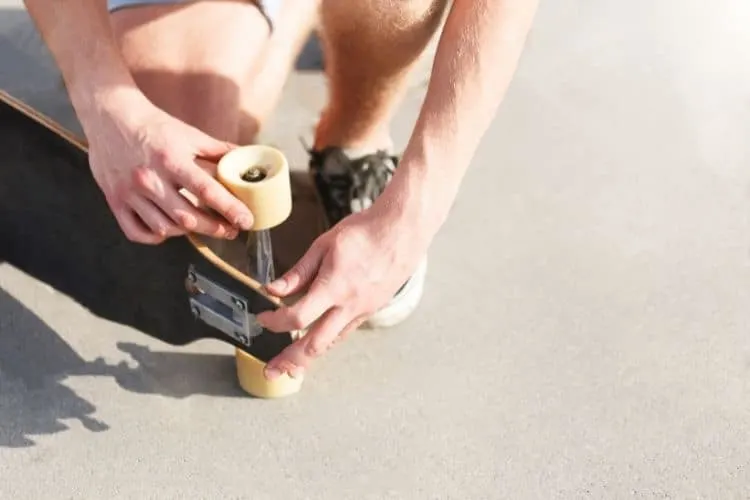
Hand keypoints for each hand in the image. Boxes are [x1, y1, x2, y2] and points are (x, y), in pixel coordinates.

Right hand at [83, 92, 253, 243]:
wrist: (110, 116)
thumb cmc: (153, 125)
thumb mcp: (190, 134)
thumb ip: (219, 151)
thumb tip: (246, 158)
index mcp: (171, 159)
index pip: (207, 191)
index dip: (230, 209)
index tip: (246, 221)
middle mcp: (149, 179)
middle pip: (187, 217)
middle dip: (214, 228)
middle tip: (230, 229)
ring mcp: (130, 193)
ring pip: (164, 228)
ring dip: (187, 232)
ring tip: (201, 226)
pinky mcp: (115, 201)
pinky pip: (137, 232)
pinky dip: (155, 237)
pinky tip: (168, 229)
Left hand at [256, 199, 430, 379]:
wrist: (402, 231)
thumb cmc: (365, 232)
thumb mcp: (324, 245)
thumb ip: (298, 272)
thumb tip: (273, 290)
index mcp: (335, 287)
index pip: (298, 317)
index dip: (275, 322)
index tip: (264, 318)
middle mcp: (350, 305)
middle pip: (315, 345)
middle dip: (290, 359)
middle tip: (272, 370)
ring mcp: (363, 310)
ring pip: (331, 343)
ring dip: (309, 357)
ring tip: (290, 366)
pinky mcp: (370, 309)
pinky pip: (344, 331)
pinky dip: (326, 340)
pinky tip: (315, 341)